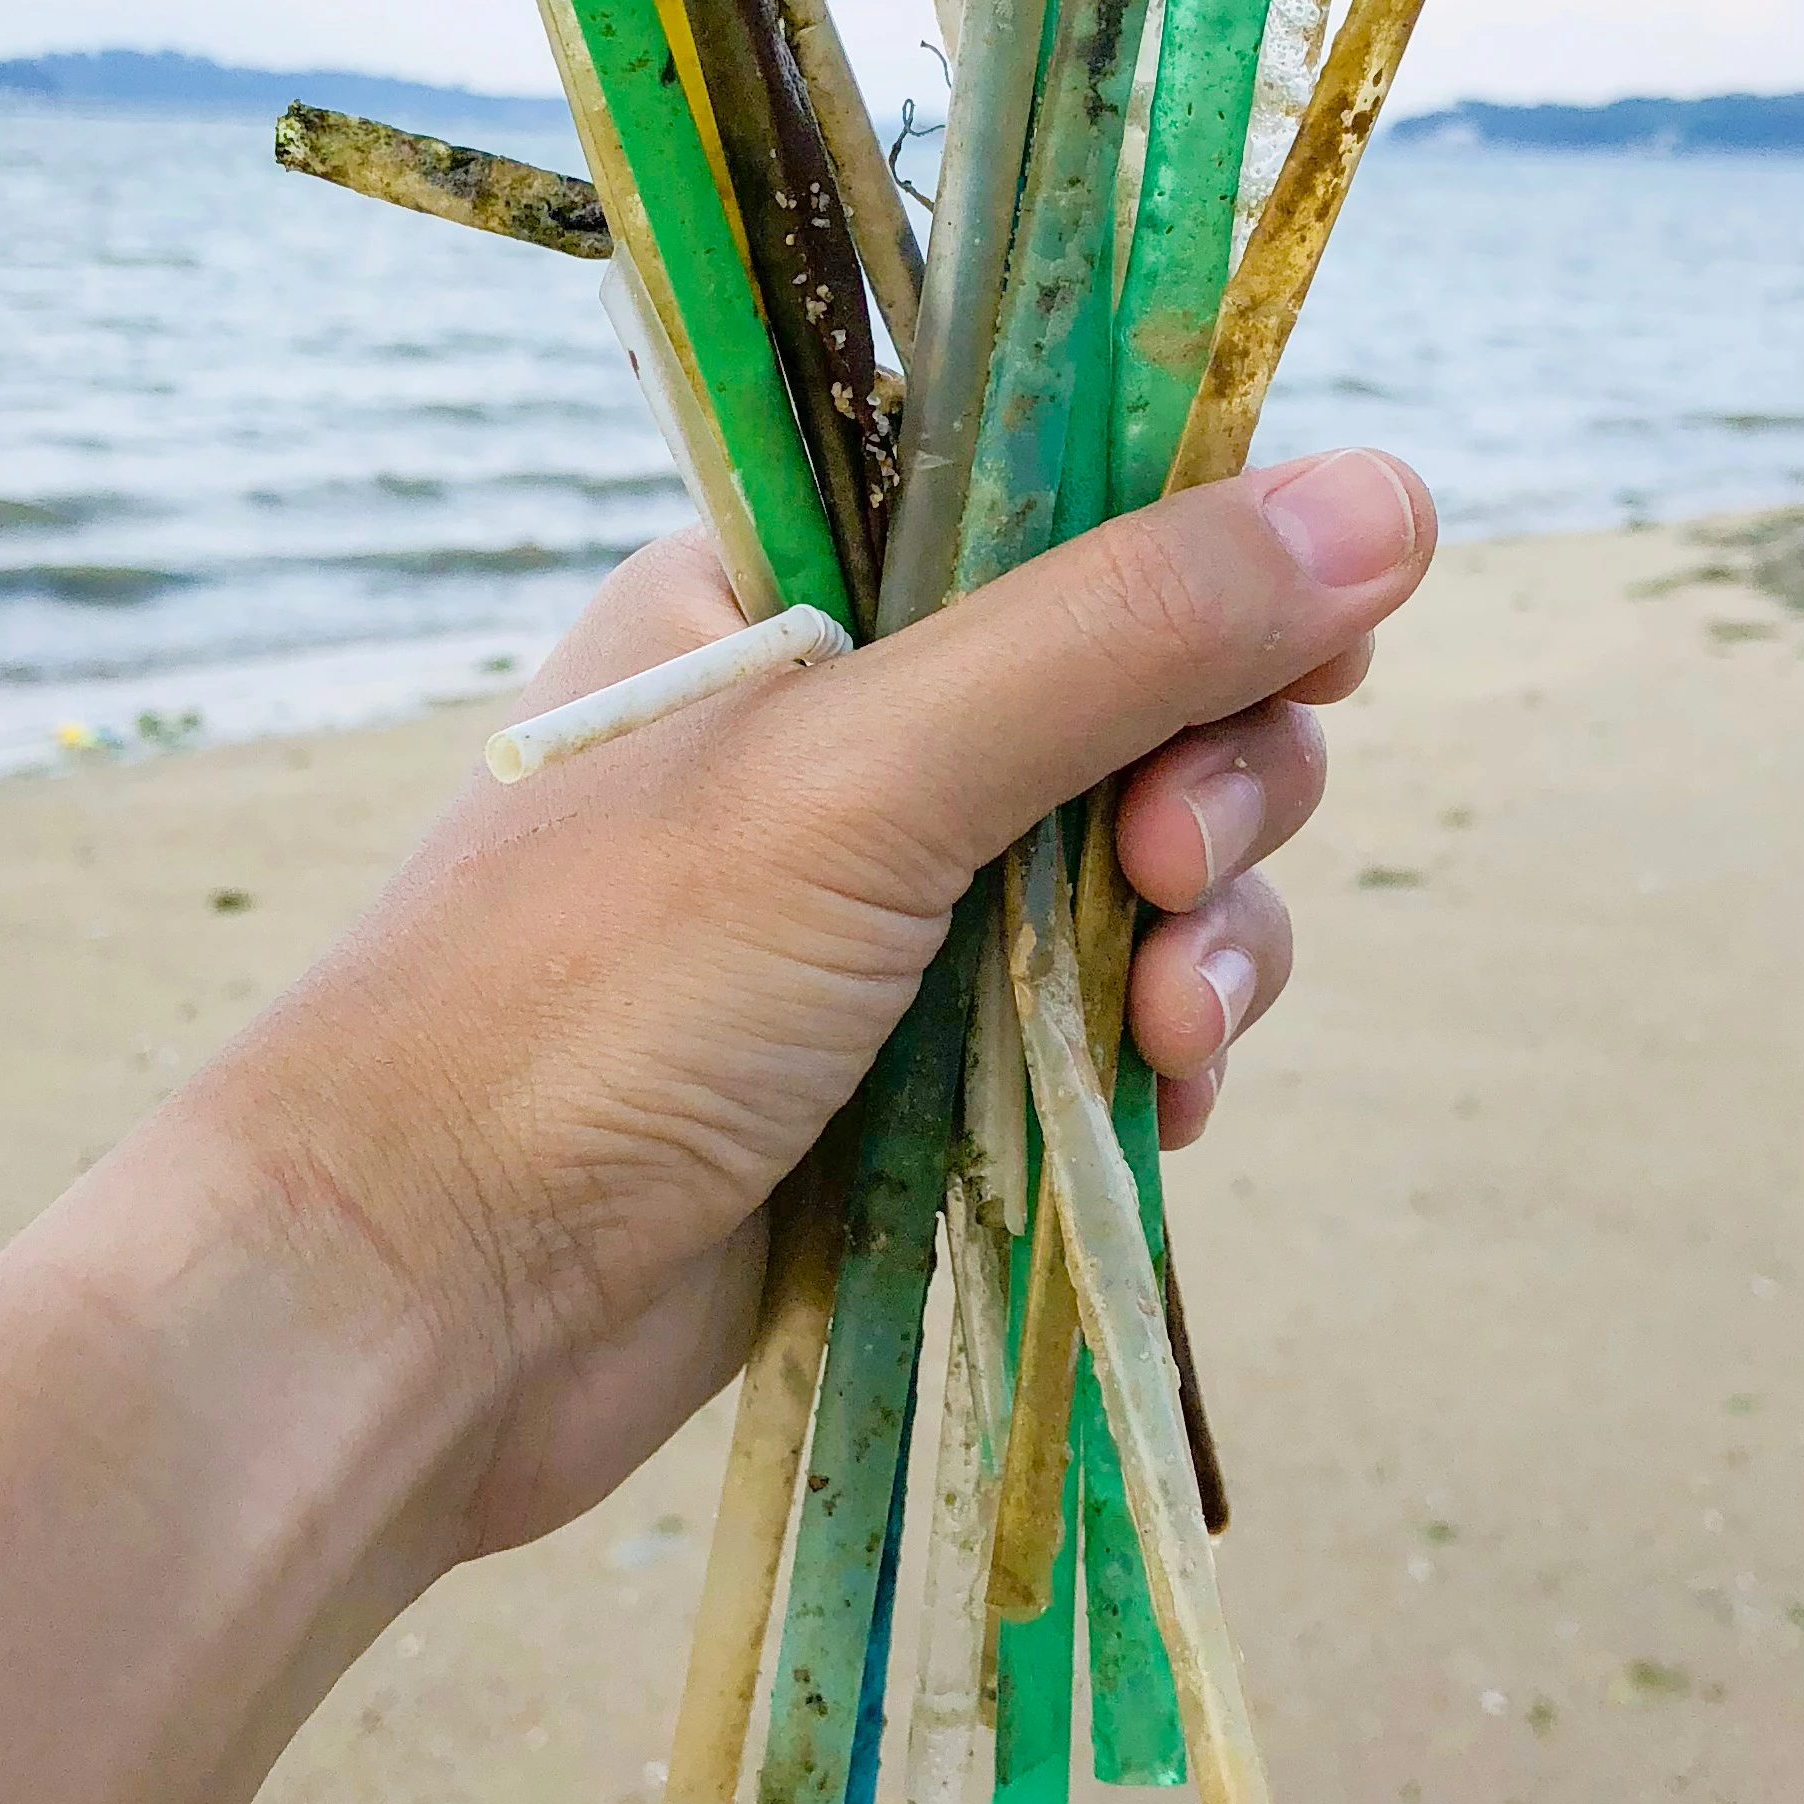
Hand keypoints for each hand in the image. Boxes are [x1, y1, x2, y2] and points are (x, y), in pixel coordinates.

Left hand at [191, 448, 1433, 1559]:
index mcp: (786, 588)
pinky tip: (1160, 1103)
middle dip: (1218, 773)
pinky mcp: (912, 1073)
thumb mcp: (871, 775)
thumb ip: (1126, 635)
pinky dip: (1159, 1049)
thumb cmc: (588, 1001)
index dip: (1204, 550)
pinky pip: (1107, 1018)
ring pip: (1148, 863)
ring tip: (1168, 1025)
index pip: (1054, 494)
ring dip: (1211, 931)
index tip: (1313, 631)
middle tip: (1179, 864)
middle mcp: (842, 729)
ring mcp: (879, 908)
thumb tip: (1392, 494)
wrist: (411, 1309)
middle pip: (1142, 685)